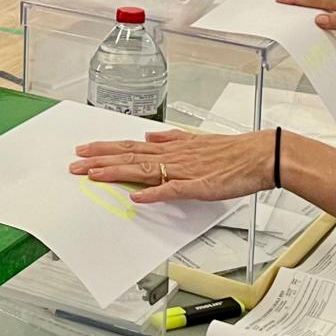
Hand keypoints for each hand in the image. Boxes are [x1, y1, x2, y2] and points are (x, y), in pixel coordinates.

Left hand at [69, 130, 273, 204]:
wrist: (260, 155)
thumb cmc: (232, 151)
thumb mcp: (196, 139)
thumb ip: (172, 139)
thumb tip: (149, 137)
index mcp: (172, 147)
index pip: (131, 147)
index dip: (106, 149)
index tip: (84, 151)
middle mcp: (173, 156)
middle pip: (129, 157)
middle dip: (100, 160)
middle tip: (75, 165)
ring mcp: (184, 170)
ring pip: (144, 170)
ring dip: (116, 172)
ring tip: (93, 175)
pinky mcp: (199, 185)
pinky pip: (173, 190)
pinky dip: (154, 193)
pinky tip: (137, 198)